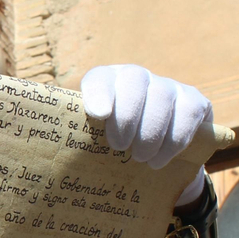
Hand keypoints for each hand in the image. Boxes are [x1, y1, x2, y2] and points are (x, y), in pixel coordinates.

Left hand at [81, 64, 211, 203]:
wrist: (154, 154)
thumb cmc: (114, 147)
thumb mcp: (94, 141)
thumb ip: (76, 139)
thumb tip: (44, 159)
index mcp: (106, 83)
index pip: (99, 78)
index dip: (99, 93)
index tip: (99, 115)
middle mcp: (137, 77)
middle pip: (134, 80)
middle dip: (127, 116)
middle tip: (121, 147)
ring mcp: (168, 86)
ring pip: (163, 96)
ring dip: (151, 132)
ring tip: (141, 158)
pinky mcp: (194, 101)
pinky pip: (189, 112)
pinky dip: (175, 139)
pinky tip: (161, 160)